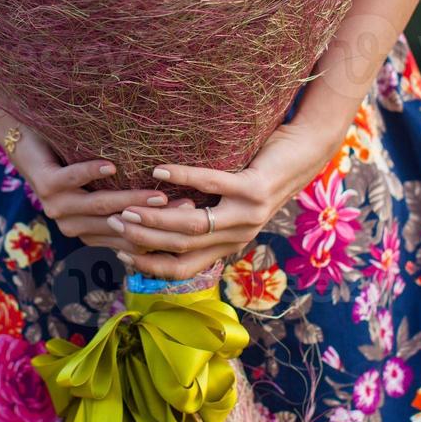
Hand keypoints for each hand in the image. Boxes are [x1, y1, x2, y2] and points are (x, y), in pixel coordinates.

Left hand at [3, 126, 177, 256]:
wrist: (29, 144)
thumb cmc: (74, 165)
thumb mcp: (102, 189)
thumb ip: (127, 202)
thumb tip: (174, 204)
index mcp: (88, 232)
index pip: (130, 240)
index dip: (159, 233)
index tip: (190, 218)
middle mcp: (73, 226)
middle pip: (120, 227)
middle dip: (154, 219)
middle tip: (186, 208)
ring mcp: (57, 207)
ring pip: (100, 207)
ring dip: (130, 200)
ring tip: (158, 194)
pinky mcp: (45, 184)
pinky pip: (72, 180)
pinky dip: (91, 172)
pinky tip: (111, 165)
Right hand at [106, 122, 340, 280]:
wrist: (307, 153)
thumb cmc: (261, 173)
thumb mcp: (232, 203)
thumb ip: (204, 215)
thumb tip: (161, 215)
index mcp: (230, 243)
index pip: (184, 268)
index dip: (150, 265)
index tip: (120, 251)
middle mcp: (239, 235)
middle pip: (182, 248)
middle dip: (144, 240)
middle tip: (113, 224)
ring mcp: (248, 213)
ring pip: (193, 224)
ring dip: (156, 217)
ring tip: (127, 207)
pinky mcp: (254, 188)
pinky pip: (211, 183)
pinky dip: (181, 177)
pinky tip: (158, 171)